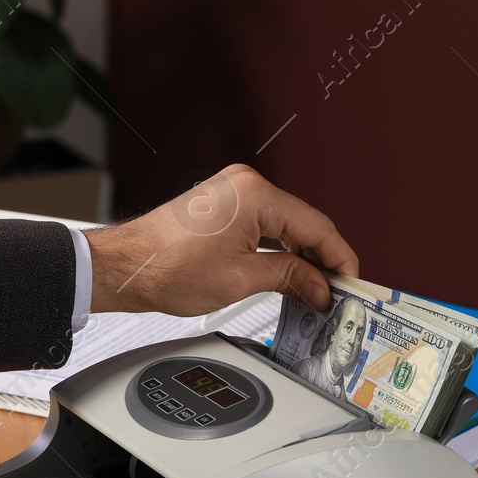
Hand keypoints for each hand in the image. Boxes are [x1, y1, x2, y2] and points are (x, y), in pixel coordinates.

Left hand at [85, 164, 358, 315]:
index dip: (339, 259)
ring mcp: (233, 191)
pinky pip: (264, 223)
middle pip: (304, 223)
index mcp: (255, 195)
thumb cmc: (166, 268)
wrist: (125, 267)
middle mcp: (246, 184)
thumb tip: (319, 286)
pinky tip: (288, 272)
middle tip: (336, 293)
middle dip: (322, 260)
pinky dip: (279, 248)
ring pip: (285, 224)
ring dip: (301, 256)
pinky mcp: (222, 204)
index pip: (317, 227)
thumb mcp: (240, 280)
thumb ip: (289, 278)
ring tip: (314, 289)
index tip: (351, 284)